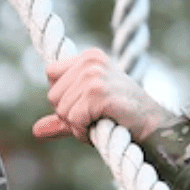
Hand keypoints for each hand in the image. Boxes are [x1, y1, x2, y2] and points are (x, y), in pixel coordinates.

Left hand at [32, 48, 175, 142]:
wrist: (153, 126)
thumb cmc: (123, 117)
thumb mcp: (89, 111)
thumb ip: (64, 117)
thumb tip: (35, 131)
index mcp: (89, 57)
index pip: (51, 74)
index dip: (64, 97)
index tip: (87, 105)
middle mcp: (90, 61)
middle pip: (53, 96)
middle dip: (70, 115)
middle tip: (96, 117)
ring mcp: (94, 75)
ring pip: (61, 110)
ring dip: (78, 126)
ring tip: (101, 122)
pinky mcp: (98, 93)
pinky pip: (74, 120)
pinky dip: (84, 132)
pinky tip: (102, 128)